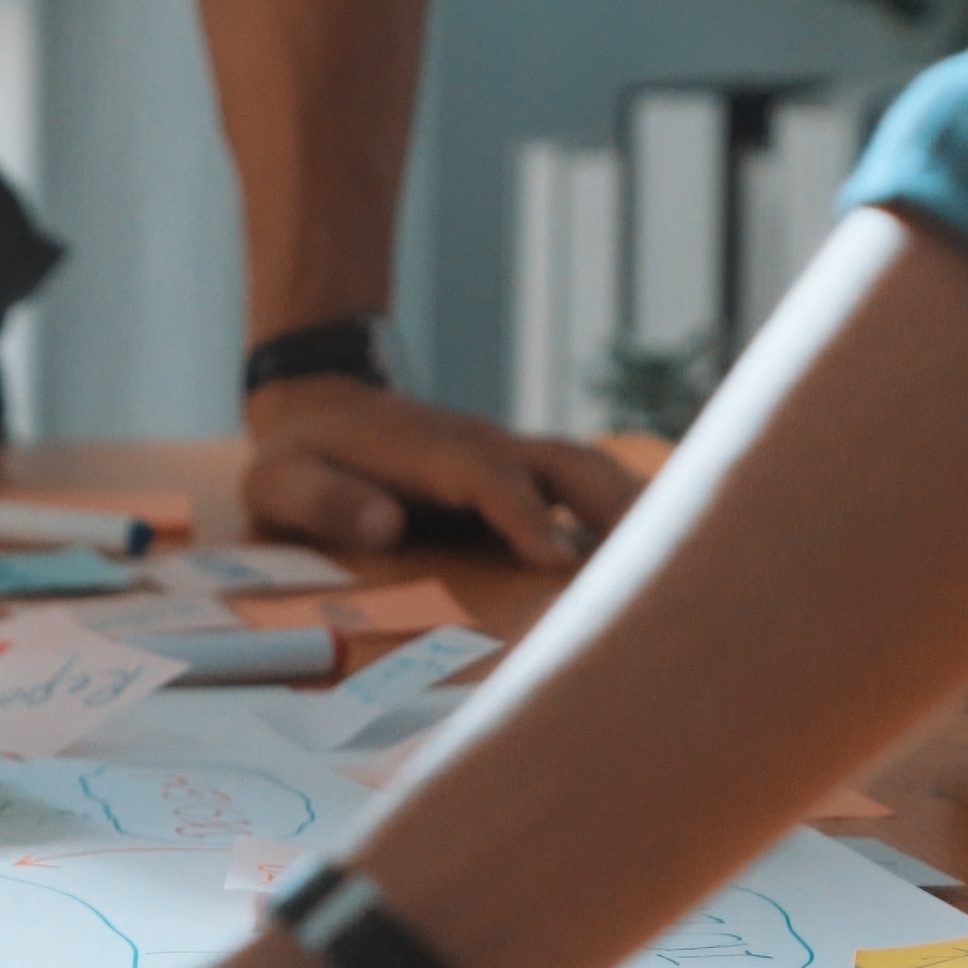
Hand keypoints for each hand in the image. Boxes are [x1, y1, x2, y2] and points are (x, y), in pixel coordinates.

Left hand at [241, 378, 643, 567]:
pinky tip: (662, 554)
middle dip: (614, 508)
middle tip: (659, 561)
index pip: (491, 479)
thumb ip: (324, 500)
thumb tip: (385, 521)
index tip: (557, 559)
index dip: (526, 514)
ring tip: (687, 562)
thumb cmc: (299, 456)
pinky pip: (583, 488)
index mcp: (430, 453)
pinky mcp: (521, 475)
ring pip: (589, 471)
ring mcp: (509, 458)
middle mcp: (484, 449)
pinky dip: (625, 512)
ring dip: (635, 508)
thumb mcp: (279, 479)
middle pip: (568, 465)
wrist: (319, 405)